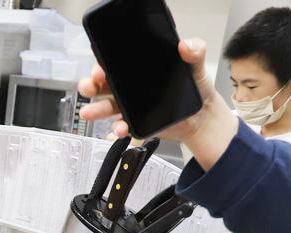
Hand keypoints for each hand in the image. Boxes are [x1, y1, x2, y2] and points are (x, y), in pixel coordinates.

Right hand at [79, 38, 237, 166]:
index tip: (100, 68)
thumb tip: (187, 45)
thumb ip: (194, 52)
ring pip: (106, 106)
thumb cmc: (195, 88)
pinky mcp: (135, 122)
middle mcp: (130, 86)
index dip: (103, 64)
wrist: (201, 115)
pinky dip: (117, 128)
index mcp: (139, 69)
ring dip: (96, 109)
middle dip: (91, 85)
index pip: (115, 63)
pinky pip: (121, 125)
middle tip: (89, 86)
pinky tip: (120, 128)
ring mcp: (130, 106)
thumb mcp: (195, 65)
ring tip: (89, 112)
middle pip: (103, 84)